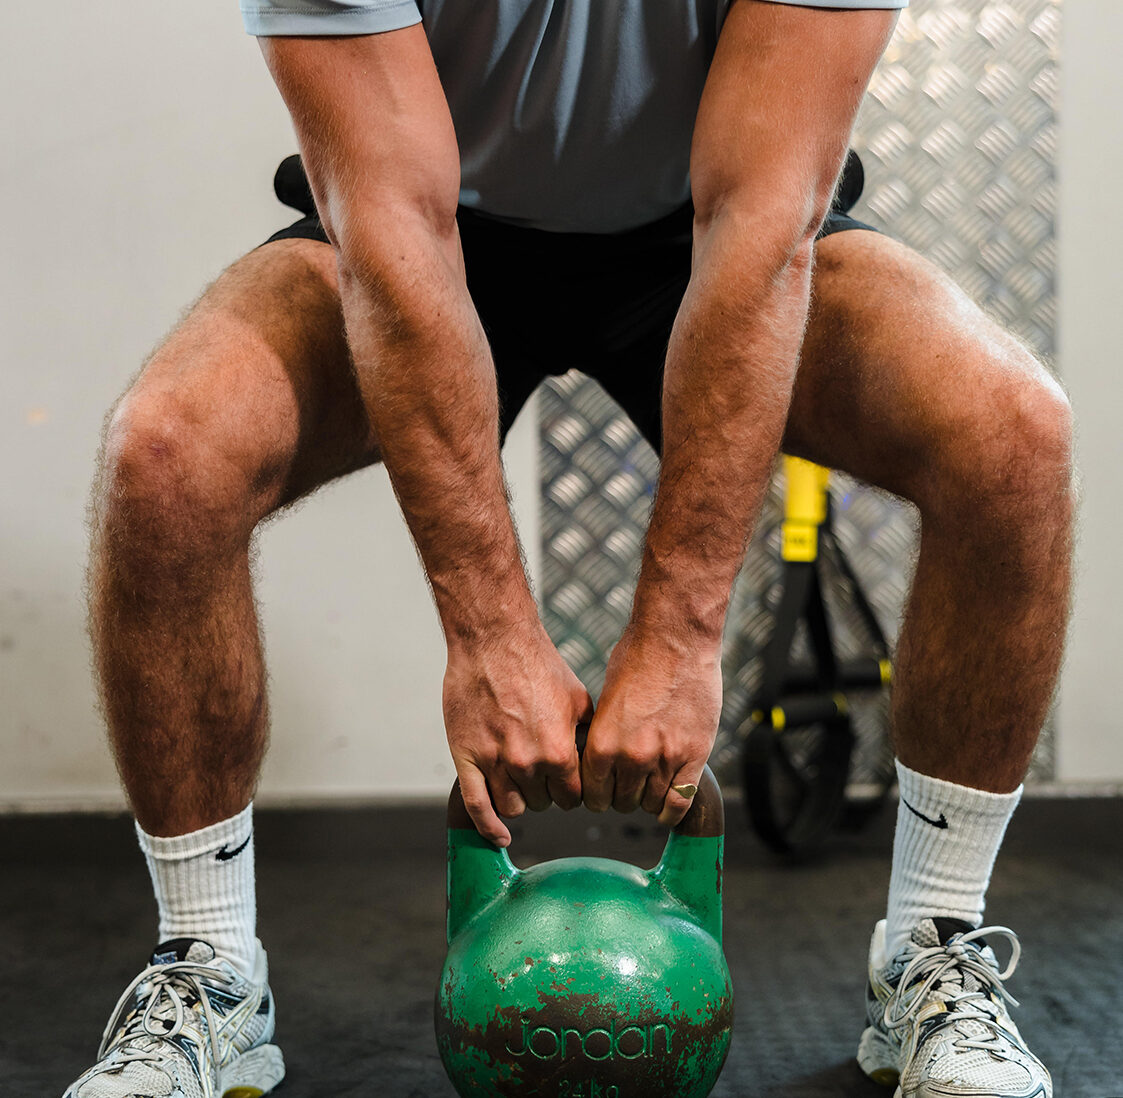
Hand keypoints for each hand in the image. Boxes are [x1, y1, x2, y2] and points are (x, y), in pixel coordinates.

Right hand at [443, 619, 593, 846]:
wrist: (493, 640)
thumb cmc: (536, 663)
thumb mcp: (578, 699)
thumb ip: (585, 736)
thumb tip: (596, 759)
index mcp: (559, 752)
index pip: (573, 798)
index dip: (571, 790)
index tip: (567, 782)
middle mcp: (527, 763)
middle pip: (542, 804)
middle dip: (545, 790)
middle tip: (541, 771)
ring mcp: (494, 762)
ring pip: (512, 807)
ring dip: (519, 798)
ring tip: (520, 778)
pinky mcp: (466, 758)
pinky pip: (476, 806)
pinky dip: (488, 826)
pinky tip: (499, 835)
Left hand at [582, 626, 722, 826]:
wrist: (676, 639)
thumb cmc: (638, 659)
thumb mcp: (607, 701)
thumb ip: (605, 736)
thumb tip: (600, 760)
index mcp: (602, 743)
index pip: (593, 794)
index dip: (597, 796)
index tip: (603, 792)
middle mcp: (631, 757)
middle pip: (621, 803)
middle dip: (621, 797)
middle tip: (627, 786)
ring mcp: (665, 758)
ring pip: (650, 804)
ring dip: (647, 799)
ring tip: (648, 786)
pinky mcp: (694, 755)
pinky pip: (680, 801)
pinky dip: (671, 808)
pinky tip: (666, 804)